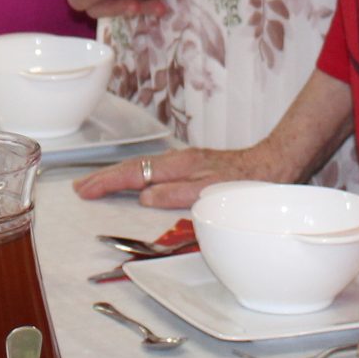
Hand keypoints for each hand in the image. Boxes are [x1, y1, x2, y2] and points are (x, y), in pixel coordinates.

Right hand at [74, 143, 284, 207]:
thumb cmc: (250, 181)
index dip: (108, 182)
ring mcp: (186, 163)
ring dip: (118, 177)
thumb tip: (145, 197)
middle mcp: (179, 161)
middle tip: (80, 188)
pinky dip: (137, 177)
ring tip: (97, 185)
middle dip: (105, 177)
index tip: (85, 191)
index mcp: (180, 165)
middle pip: (134, 167)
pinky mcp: (193, 168)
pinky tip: (135, 184)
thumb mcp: (215, 192)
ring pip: (143, 167)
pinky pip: (155, 171)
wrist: (278, 164)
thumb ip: (180, 194)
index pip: (135, 173)